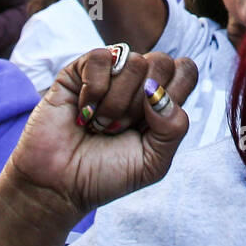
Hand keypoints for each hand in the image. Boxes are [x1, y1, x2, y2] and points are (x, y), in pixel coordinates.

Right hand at [4, 48, 197, 221]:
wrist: (59, 186)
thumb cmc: (106, 174)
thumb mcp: (153, 162)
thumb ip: (173, 129)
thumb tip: (159, 94)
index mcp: (160, 99)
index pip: (186, 70)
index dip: (173, 93)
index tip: (151, 124)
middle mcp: (138, 81)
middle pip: (163, 62)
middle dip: (142, 104)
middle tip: (120, 128)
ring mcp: (110, 73)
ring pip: (134, 62)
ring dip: (115, 104)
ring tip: (99, 125)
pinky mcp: (79, 70)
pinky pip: (102, 58)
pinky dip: (94, 91)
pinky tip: (83, 112)